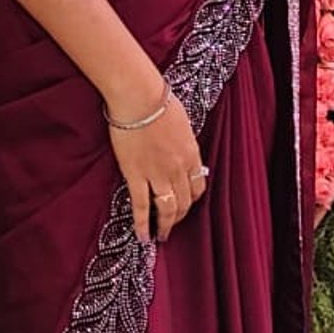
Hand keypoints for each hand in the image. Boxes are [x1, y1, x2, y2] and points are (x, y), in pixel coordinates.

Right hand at [104, 86, 207, 243]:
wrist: (138, 96)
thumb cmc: (158, 100)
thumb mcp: (181, 121)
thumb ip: (182, 139)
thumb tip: (179, 146)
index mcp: (191, 154)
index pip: (198, 186)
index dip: (192, 199)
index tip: (185, 204)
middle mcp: (178, 169)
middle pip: (185, 202)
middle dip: (180, 217)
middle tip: (172, 225)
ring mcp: (157, 174)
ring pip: (167, 209)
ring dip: (166, 226)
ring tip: (161, 236)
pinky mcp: (136, 175)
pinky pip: (141, 206)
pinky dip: (143, 224)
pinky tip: (143, 236)